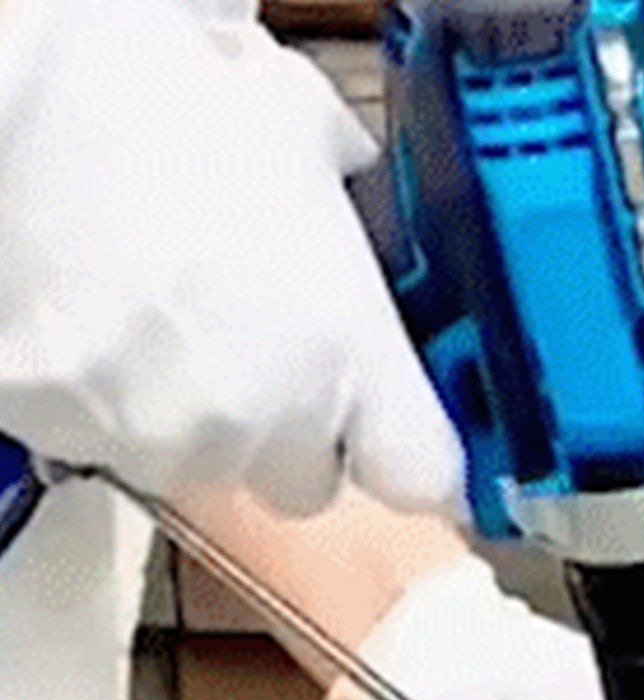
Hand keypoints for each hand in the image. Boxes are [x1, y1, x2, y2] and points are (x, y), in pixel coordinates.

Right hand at [0, 0, 463, 518]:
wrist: (3, 98)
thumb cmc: (151, 103)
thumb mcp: (294, 124)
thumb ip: (349, 188)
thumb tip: (352, 180)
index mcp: (349, 358)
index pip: (424, 477)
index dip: (416, 456)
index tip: (409, 437)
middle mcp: (268, 421)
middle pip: (309, 481)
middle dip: (297, 431)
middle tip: (267, 347)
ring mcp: (165, 439)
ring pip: (210, 463)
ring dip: (202, 414)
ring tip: (165, 311)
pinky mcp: (70, 438)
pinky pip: (112, 442)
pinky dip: (112, 398)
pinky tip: (99, 318)